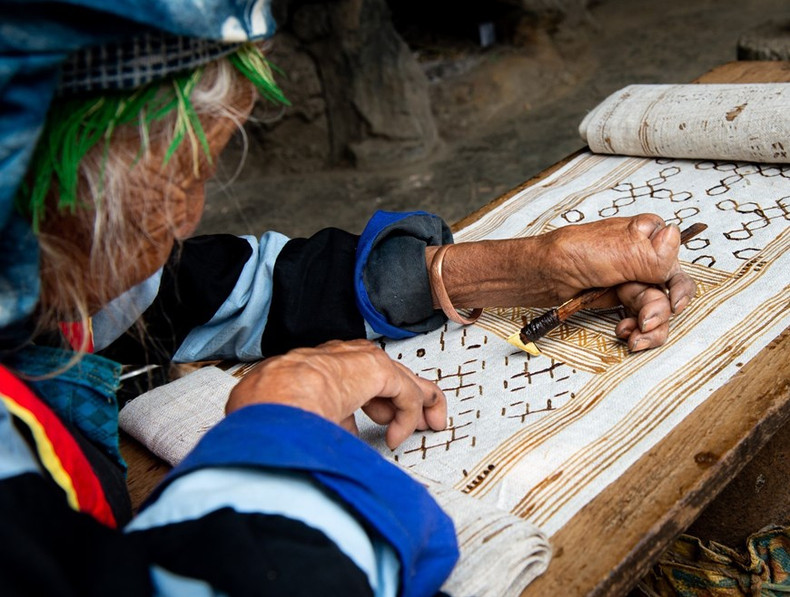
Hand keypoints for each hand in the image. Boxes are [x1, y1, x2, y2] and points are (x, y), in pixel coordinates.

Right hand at [226, 339, 446, 448]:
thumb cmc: (274, 413)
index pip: (358, 378)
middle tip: (416, 424)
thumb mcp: (304, 419)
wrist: (272, 401)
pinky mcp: (375, 368)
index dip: (377, 404)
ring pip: (400, 378)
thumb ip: (331, 423)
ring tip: (427, 425)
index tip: (382, 425)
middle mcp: (340, 358)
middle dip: (404, 401)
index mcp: (319, 367)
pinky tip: (399, 435)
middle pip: (385, 374)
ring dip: (416, 404)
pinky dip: (407, 415)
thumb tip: (347, 437)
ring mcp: (357, 359)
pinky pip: (404, 390)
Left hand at [541, 214, 695, 350]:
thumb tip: (675, 236)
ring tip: (632, 336)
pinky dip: (637, 330)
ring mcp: (634, 280)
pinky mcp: (622, 299)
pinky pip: (641, 319)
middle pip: (669, 292)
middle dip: (659, 312)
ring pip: (658, 310)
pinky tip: (625, 334)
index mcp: (648, 237)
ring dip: (649, 327)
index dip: (678, 287)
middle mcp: (645, 259)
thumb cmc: (574, 253)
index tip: (674, 304)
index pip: (676, 263)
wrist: (546, 274)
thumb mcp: (617, 252)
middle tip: (644, 323)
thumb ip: (651, 253)